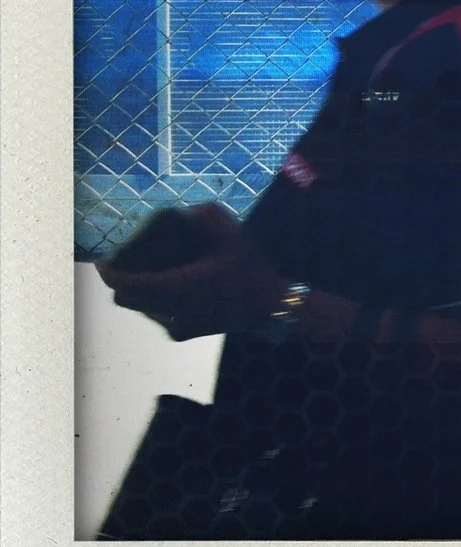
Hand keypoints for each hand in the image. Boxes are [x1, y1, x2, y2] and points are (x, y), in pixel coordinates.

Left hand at [96, 203, 286, 341]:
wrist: (272, 307)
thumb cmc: (251, 268)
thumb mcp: (230, 232)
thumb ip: (202, 215)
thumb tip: (182, 212)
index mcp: (175, 288)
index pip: (124, 283)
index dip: (108, 271)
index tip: (103, 259)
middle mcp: (169, 312)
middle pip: (125, 298)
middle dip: (121, 279)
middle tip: (126, 260)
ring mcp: (176, 327)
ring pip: (141, 308)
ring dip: (140, 290)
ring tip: (150, 270)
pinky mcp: (183, 334)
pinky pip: (158, 316)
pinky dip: (156, 301)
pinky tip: (173, 285)